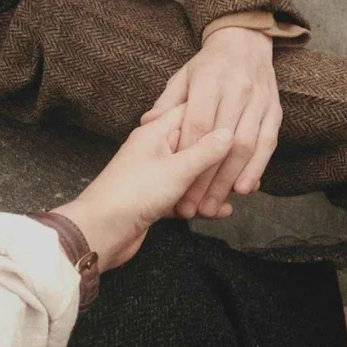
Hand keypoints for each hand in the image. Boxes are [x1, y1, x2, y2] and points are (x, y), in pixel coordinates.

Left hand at [54, 105, 232, 272]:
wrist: (99, 234)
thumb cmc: (132, 194)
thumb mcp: (176, 169)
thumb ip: (205, 151)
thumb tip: (229, 132)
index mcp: (156, 132)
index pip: (190, 112)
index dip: (216, 114)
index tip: (241, 119)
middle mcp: (156, 149)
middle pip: (195, 145)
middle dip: (221, 156)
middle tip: (246, 161)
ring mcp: (156, 175)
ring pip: (193, 174)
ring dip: (213, 183)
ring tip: (241, 190)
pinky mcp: (156, 200)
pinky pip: (185, 196)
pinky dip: (202, 202)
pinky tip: (221, 210)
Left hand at [141, 27, 281, 218]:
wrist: (245, 40)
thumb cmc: (208, 64)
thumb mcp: (181, 77)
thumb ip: (167, 102)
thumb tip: (147, 121)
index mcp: (208, 80)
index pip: (197, 123)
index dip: (188, 156)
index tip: (176, 183)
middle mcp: (236, 89)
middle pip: (221, 140)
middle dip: (207, 178)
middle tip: (195, 206)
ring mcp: (258, 99)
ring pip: (246, 145)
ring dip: (230, 179)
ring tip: (215, 206)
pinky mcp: (274, 110)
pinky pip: (267, 143)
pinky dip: (257, 167)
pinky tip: (245, 188)